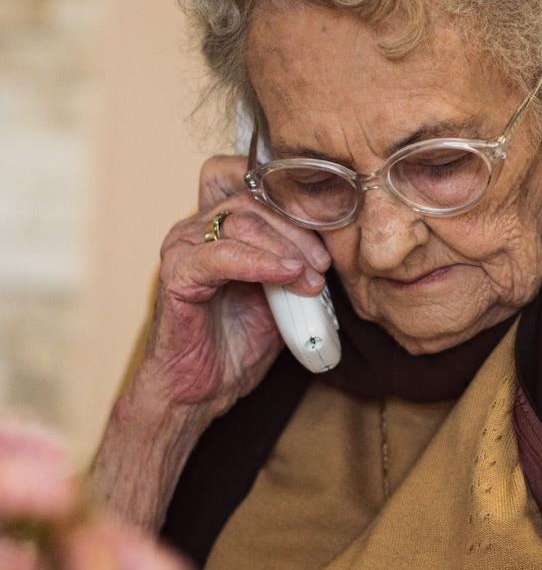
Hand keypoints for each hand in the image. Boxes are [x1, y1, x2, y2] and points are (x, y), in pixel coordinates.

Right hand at [136, 154, 331, 418]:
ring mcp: (183, 248)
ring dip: (285, 248)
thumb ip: (298, 261)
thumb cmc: (236, 342)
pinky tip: (287, 275)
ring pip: (241, 220)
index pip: (252, 179)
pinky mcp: (177, 275)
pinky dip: (260, 262)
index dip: (291, 194)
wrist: (201, 390)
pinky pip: (221, 255)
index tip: (328, 225)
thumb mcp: (281, 293)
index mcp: (218, 225)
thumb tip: (337, 242)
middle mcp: (197, 228)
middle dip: (297, 228)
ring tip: (310, 278)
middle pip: (253, 198)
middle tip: (323, 263)